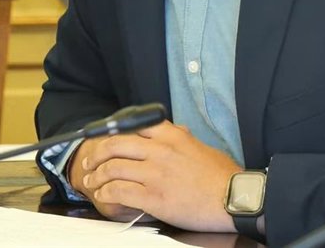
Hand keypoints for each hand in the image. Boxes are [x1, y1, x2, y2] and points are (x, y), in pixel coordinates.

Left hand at [80, 120, 242, 231]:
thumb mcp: (201, 147)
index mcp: (172, 136)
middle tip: (90, 162)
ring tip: (92, 182)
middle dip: (97, 153)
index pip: (134, 124)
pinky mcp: (154, 197)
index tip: (104, 139)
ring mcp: (156, 174)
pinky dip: (107, 193)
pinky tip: (105, 196)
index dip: (113, 131)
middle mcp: (161, 150)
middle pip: (116, 144)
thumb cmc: (223, 177)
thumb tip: (176, 132)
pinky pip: (120, 191)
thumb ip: (183, 138)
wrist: (234, 199)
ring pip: (113, 168)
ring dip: (97, 175)